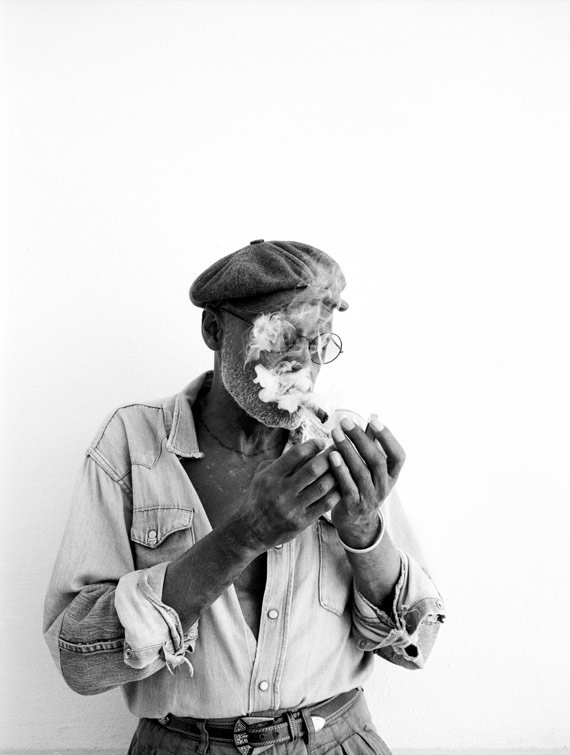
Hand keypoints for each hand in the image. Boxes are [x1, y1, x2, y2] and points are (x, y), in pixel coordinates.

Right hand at [235, 438, 340, 552]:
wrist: (251, 530)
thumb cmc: (259, 497)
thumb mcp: (262, 474)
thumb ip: (281, 461)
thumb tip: (305, 448)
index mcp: (271, 476)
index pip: (296, 454)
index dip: (312, 445)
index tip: (322, 442)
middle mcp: (282, 491)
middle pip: (313, 469)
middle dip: (329, 457)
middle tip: (339, 450)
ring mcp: (292, 508)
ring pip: (322, 486)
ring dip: (336, 474)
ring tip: (343, 466)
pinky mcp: (301, 522)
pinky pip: (325, 504)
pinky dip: (336, 492)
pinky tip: (340, 485)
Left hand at [328, 416, 405, 548]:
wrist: (356, 521)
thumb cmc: (363, 485)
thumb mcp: (372, 468)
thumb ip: (373, 445)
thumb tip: (374, 417)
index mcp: (392, 475)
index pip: (398, 455)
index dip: (388, 437)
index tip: (373, 420)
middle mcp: (384, 486)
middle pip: (376, 460)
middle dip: (360, 438)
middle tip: (345, 422)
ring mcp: (370, 497)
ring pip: (361, 471)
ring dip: (347, 450)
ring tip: (335, 433)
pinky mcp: (354, 505)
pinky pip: (348, 486)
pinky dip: (340, 470)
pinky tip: (331, 456)